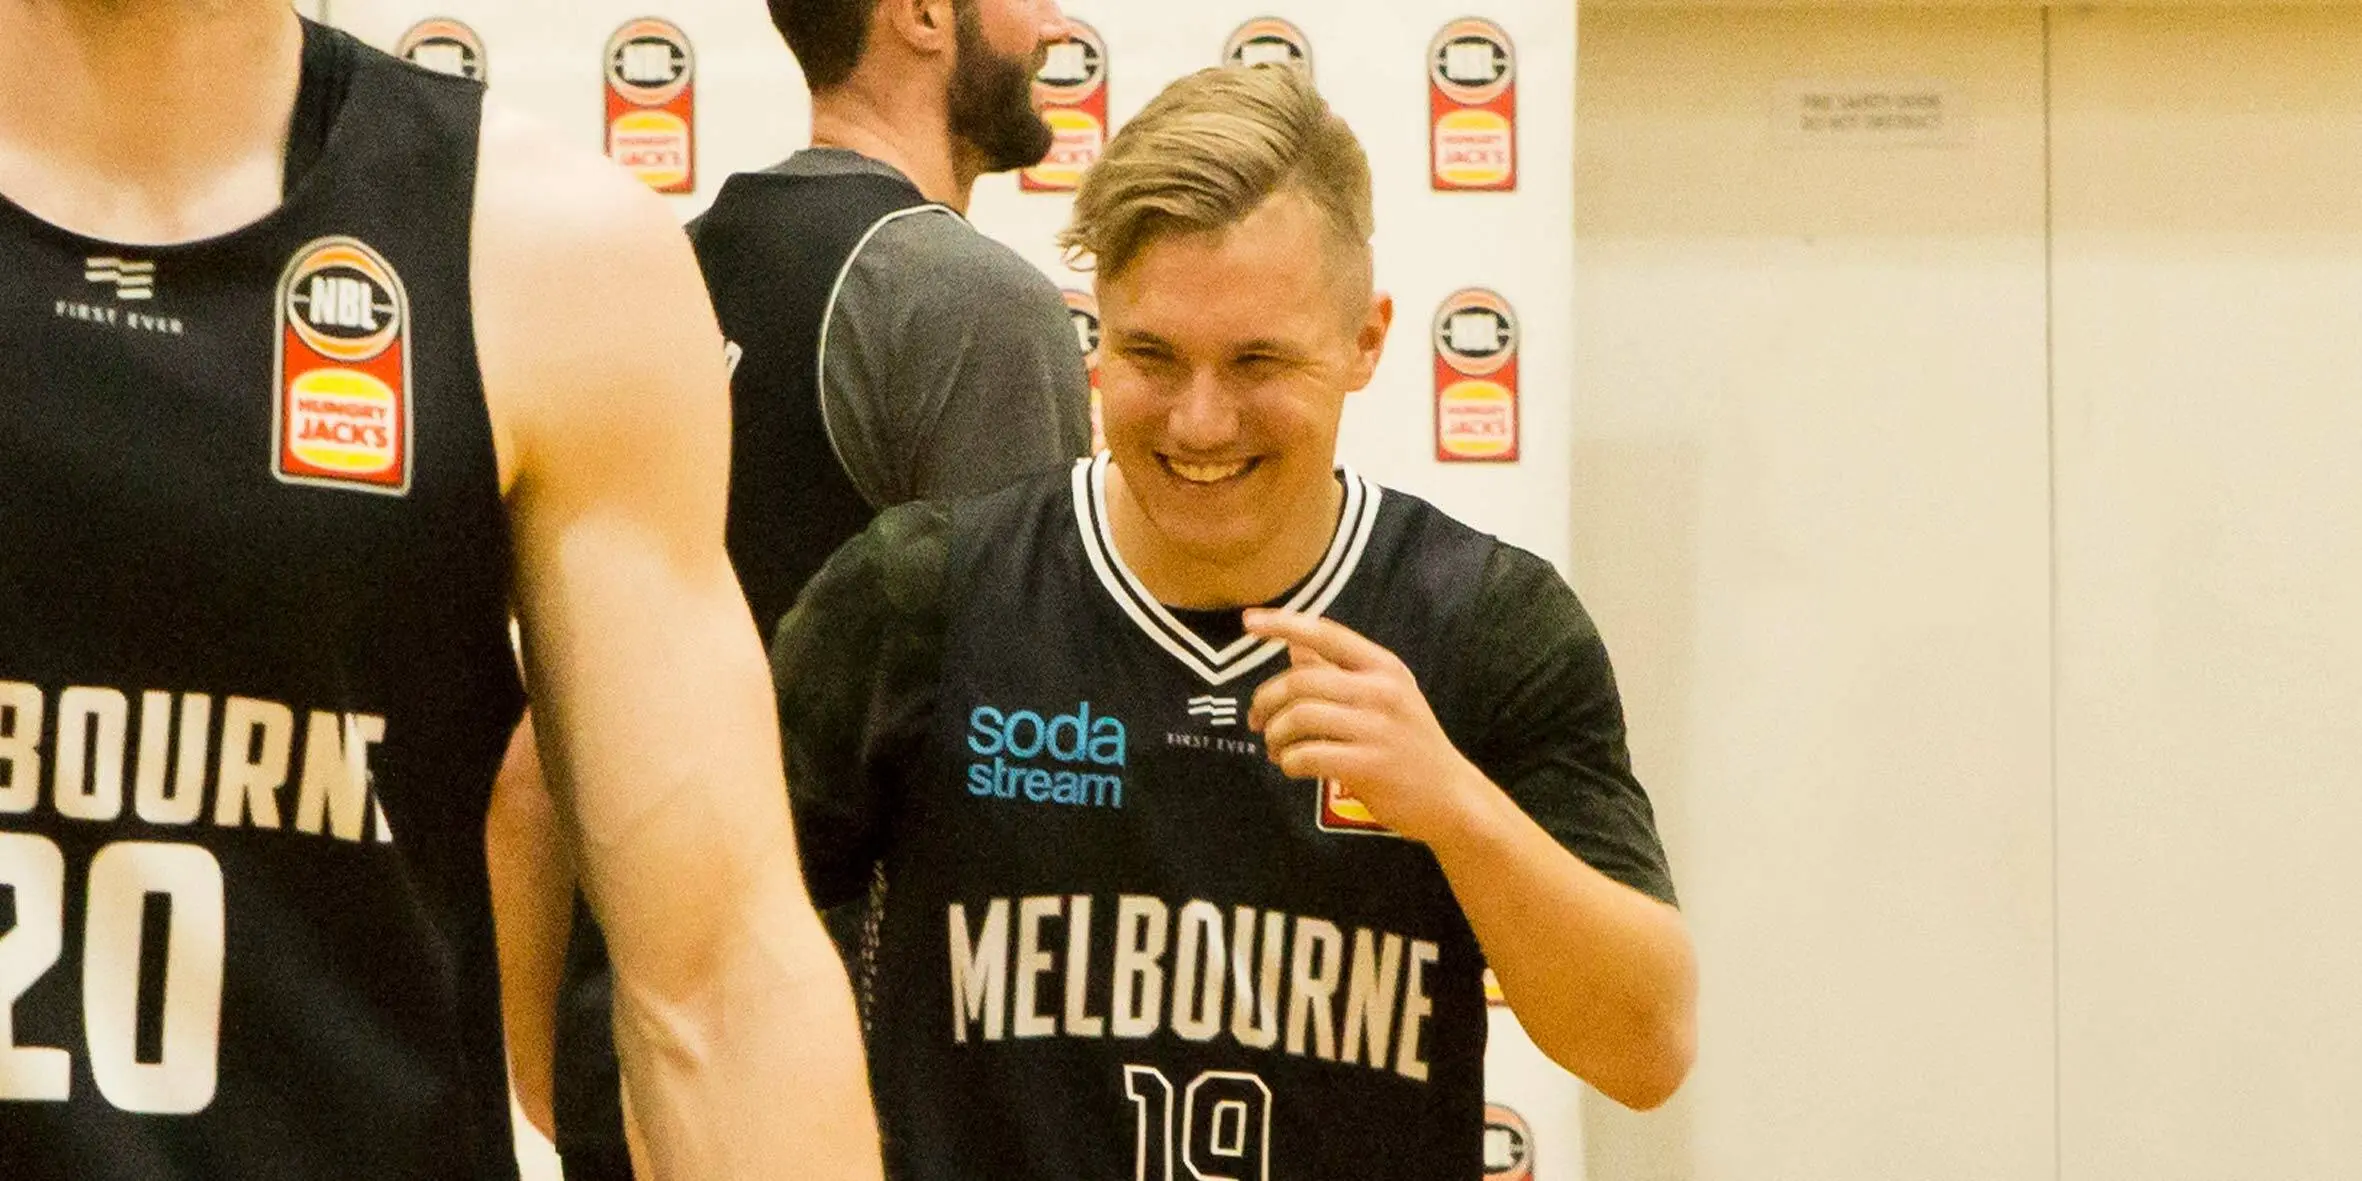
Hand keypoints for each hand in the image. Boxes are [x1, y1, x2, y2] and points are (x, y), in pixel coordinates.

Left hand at [1244, 609, 1495, 846]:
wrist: (1449, 796)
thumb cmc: (1409, 743)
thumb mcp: (1384, 696)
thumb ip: (1338, 670)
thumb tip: (1293, 646)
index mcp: (1384, 667)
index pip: (1325, 634)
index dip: (1283, 624)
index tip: (1248, 623)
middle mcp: (1381, 691)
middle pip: (1301, 681)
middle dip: (1267, 700)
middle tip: (1256, 720)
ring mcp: (1376, 729)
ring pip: (1299, 718)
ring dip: (1275, 735)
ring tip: (1276, 748)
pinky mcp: (1368, 766)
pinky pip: (1308, 756)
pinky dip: (1289, 762)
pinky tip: (1292, 767)